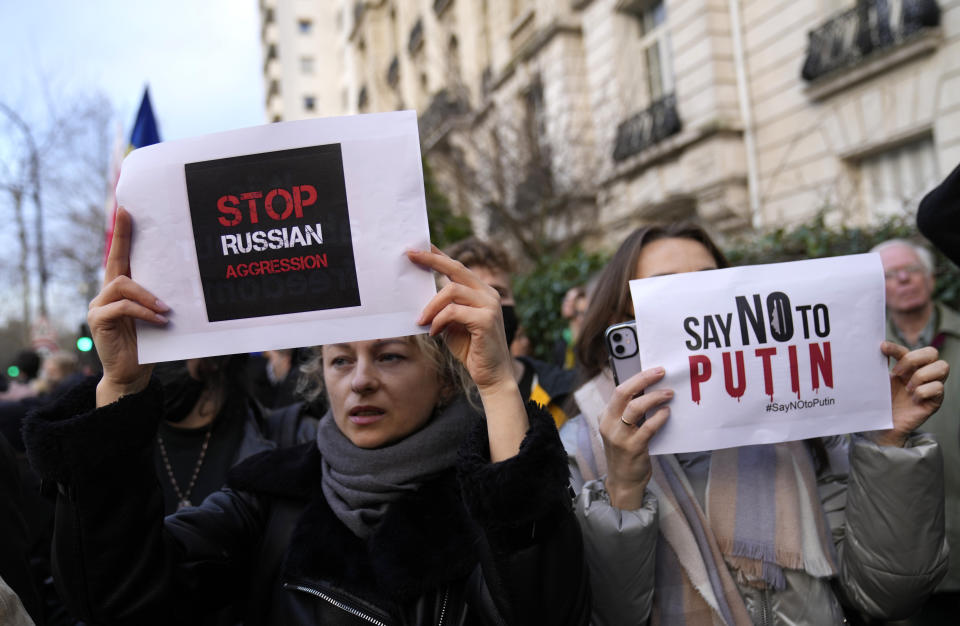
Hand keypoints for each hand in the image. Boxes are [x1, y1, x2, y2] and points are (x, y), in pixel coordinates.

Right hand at [89, 207, 169, 405]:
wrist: (132, 374)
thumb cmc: (149, 345)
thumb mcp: (158, 317)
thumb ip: (160, 299)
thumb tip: (184, 279)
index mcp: (122, 290)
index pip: (122, 257)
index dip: (122, 234)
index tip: (126, 210)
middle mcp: (107, 293)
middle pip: (115, 260)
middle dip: (121, 237)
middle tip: (128, 215)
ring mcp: (99, 306)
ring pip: (122, 284)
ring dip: (147, 294)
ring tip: (165, 309)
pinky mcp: (97, 320)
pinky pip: (121, 307)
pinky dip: (142, 311)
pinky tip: (159, 319)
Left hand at [409, 246, 513, 392]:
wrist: (491, 375)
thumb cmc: (471, 349)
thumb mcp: (452, 324)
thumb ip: (443, 308)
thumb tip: (421, 296)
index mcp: (481, 292)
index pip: (457, 267)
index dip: (439, 255)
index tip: (419, 247)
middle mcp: (488, 294)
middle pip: (456, 268)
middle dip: (432, 260)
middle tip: (410, 255)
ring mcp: (490, 305)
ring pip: (452, 291)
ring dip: (431, 306)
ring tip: (421, 321)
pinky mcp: (486, 319)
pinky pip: (454, 312)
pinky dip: (439, 321)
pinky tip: (434, 333)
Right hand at [599, 367, 672, 509]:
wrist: (623, 481)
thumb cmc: (625, 452)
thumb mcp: (621, 429)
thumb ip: (629, 413)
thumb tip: (650, 390)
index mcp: (605, 416)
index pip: (619, 390)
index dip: (636, 377)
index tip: (653, 370)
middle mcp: (609, 424)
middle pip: (623, 393)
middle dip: (643, 379)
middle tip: (661, 373)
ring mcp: (619, 436)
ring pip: (635, 408)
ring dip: (654, 397)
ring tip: (668, 393)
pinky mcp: (632, 448)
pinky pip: (648, 427)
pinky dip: (659, 417)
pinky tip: (667, 412)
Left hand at [872, 341, 948, 446]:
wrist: (883, 426)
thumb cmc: (881, 403)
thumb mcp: (879, 382)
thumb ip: (879, 366)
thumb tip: (874, 349)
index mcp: (907, 367)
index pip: (907, 350)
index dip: (896, 347)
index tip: (882, 348)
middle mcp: (921, 373)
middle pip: (932, 352)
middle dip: (913, 359)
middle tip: (897, 373)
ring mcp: (931, 386)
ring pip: (942, 367)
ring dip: (921, 375)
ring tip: (907, 388)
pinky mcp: (935, 400)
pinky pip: (938, 387)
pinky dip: (923, 391)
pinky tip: (913, 399)